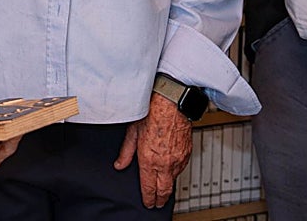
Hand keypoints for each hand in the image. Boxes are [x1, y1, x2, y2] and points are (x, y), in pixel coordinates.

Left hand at [113, 92, 192, 208]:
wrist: (172, 102)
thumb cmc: (152, 112)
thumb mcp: (132, 132)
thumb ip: (126, 152)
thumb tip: (120, 164)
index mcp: (150, 160)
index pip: (149, 188)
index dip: (148, 199)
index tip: (147, 203)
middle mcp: (165, 163)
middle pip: (164, 191)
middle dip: (160, 199)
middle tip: (157, 203)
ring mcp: (178, 159)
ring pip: (173, 180)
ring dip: (167, 184)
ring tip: (162, 186)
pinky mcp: (187, 153)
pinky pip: (181, 168)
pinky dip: (175, 172)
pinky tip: (170, 169)